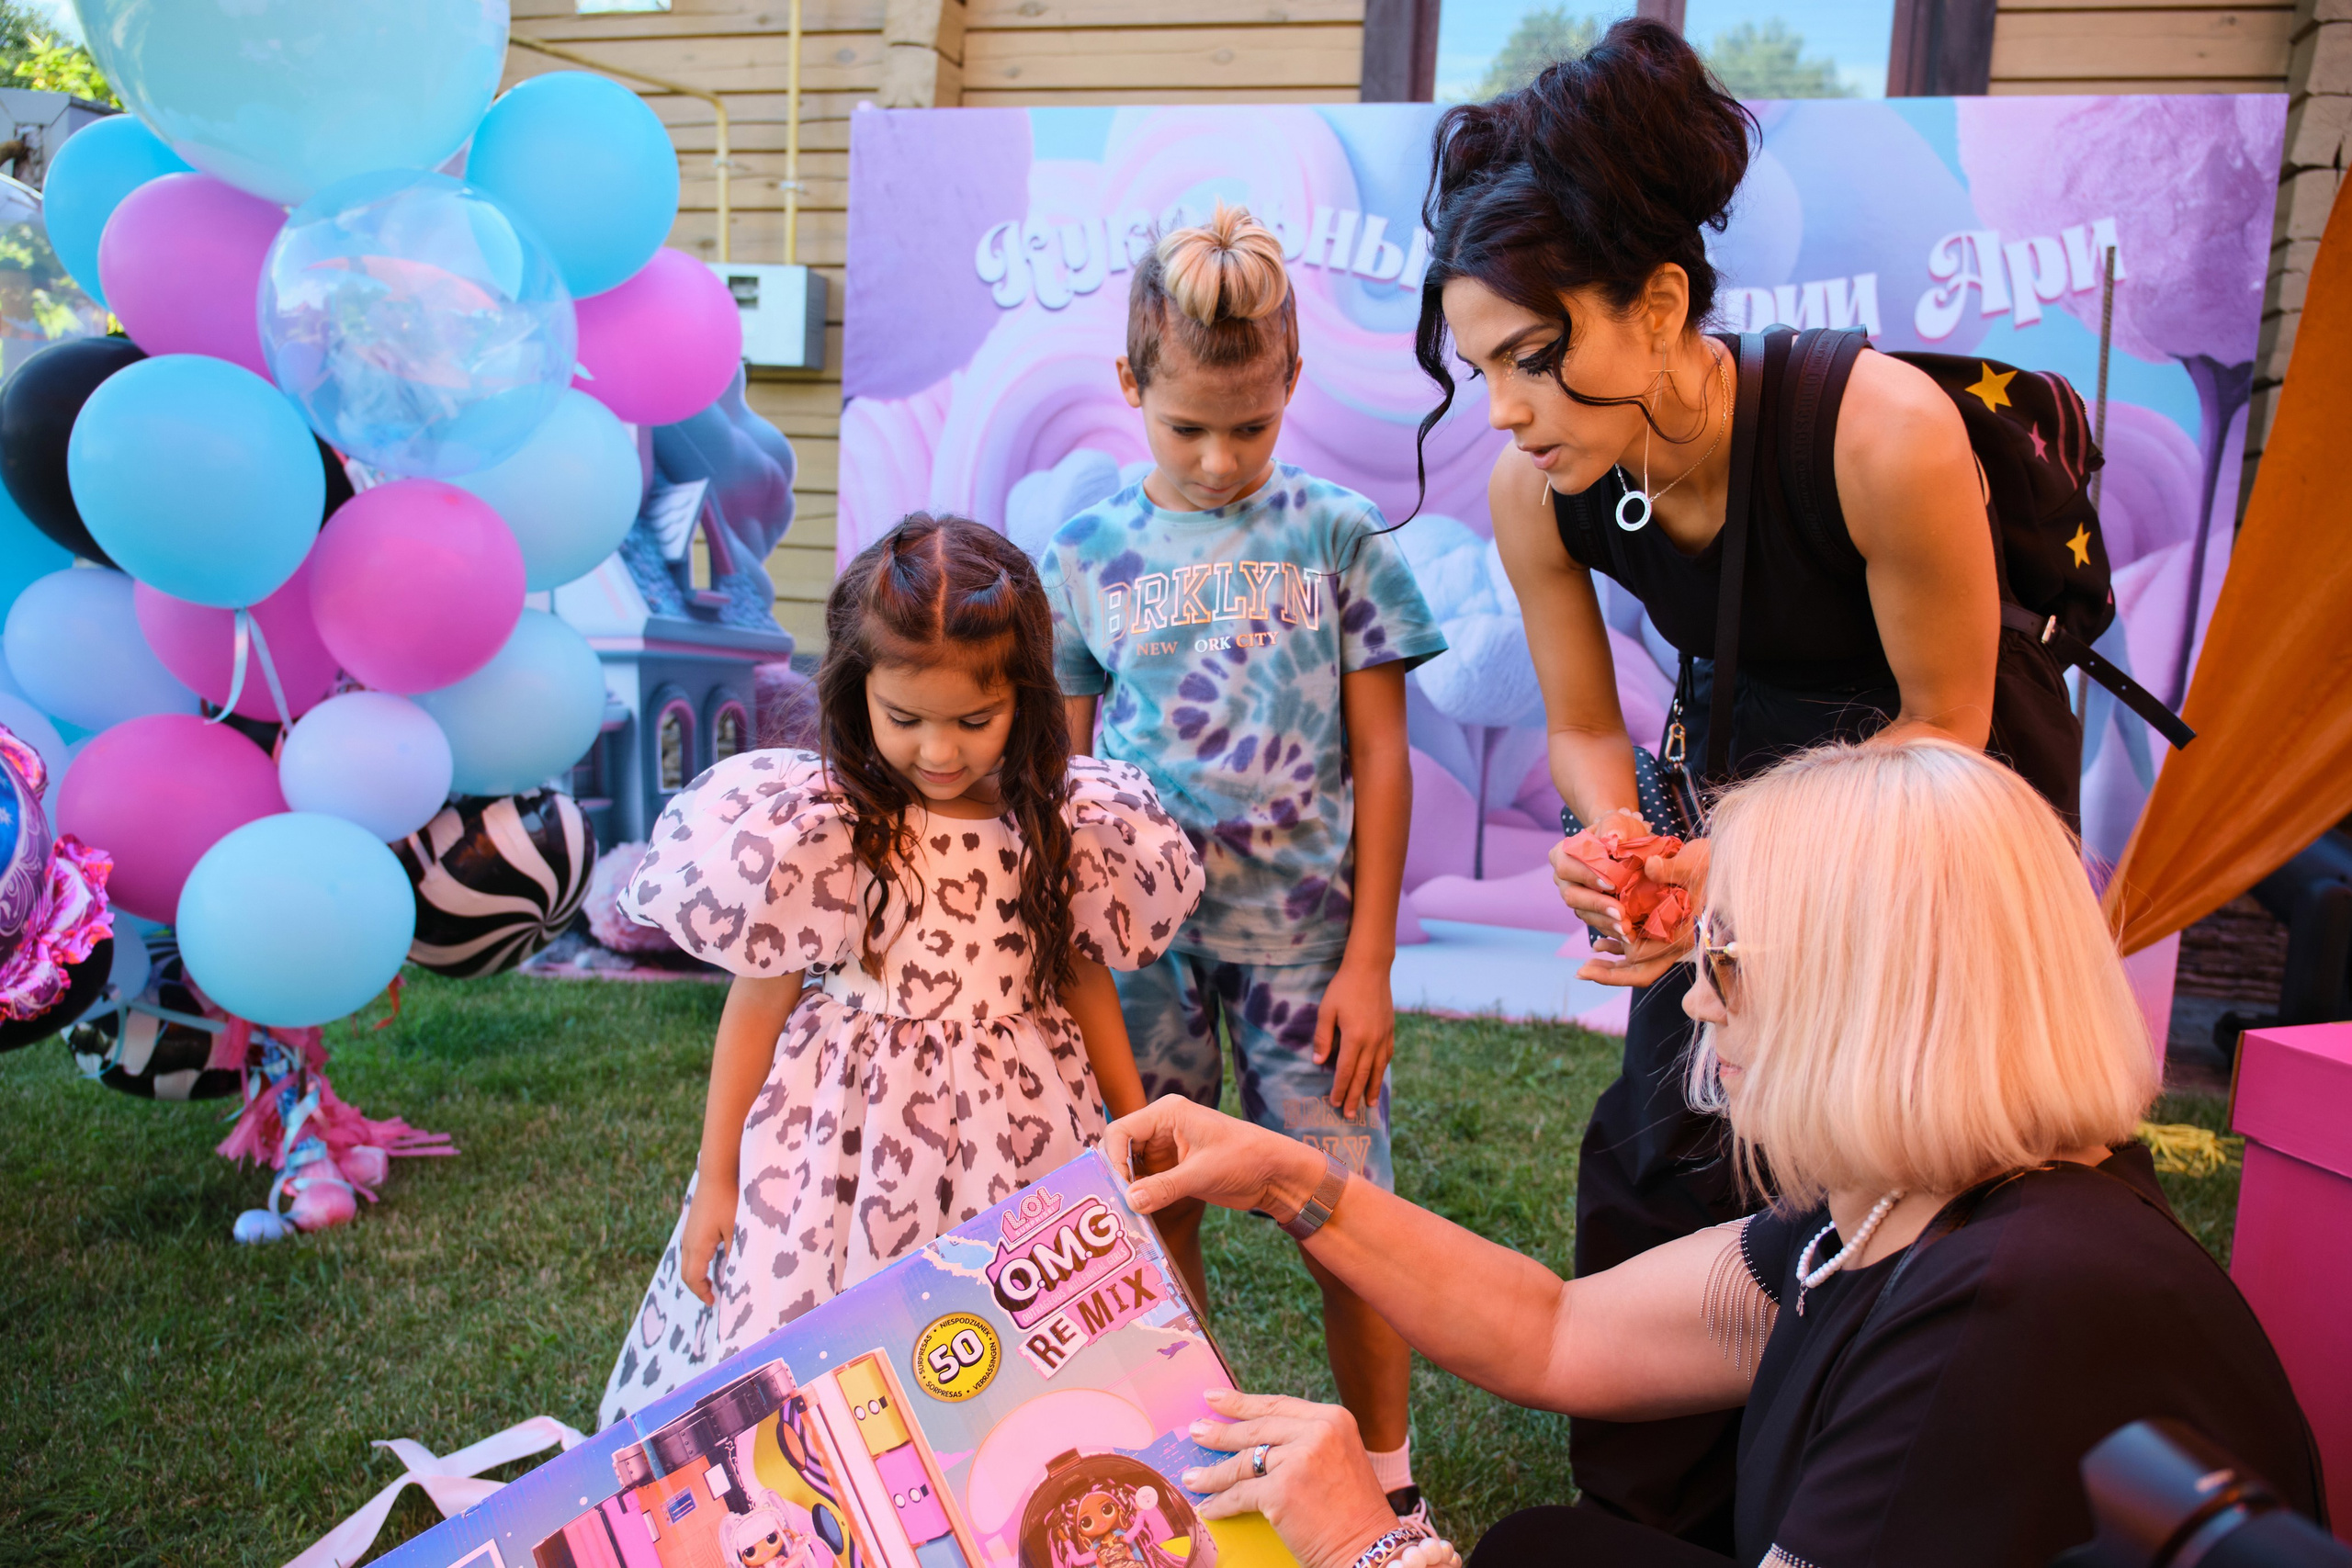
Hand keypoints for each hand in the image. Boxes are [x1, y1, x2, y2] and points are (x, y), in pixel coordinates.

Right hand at [679, 1169, 738, 1306]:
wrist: (717, 1172)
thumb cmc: (728, 1200)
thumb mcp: (735, 1230)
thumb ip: (734, 1253)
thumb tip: (734, 1274)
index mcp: (697, 1246)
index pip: (693, 1278)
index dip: (701, 1293)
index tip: (713, 1302)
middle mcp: (688, 1241)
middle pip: (687, 1273)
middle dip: (697, 1287)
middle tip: (712, 1296)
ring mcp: (688, 1232)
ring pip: (687, 1261)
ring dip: (697, 1275)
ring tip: (711, 1282)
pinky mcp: (692, 1224)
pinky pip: (690, 1250)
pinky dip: (697, 1262)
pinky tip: (711, 1259)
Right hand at [1108, 1097, 1324, 1220]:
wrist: (1275, 1174)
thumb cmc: (1246, 1159)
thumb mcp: (1203, 1174)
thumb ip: (1164, 1187)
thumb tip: (1129, 1201)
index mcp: (1167, 1113)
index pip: (1120, 1131)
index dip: (1113, 1159)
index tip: (1121, 1188)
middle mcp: (1161, 1127)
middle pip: (1121, 1148)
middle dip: (1117, 1175)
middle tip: (1115, 1204)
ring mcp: (1166, 1149)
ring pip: (1131, 1167)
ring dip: (1127, 1188)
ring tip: (1123, 1213)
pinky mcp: (1173, 1168)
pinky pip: (1146, 1180)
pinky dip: (1140, 1195)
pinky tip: (1138, 1213)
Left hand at [1180, 1388, 1396, 1567]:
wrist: (1371, 1550)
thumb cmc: (1353, 1512)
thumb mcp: (1337, 1459)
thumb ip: (1303, 1441)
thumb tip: (1253, 1438)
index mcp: (1332, 1418)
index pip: (1277, 1406)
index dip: (1242, 1402)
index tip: (1213, 1398)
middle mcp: (1318, 1432)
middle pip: (1256, 1429)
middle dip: (1220, 1432)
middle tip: (1196, 1431)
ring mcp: (1299, 1459)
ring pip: (1243, 1463)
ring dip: (1213, 1473)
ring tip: (1192, 1476)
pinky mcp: (1282, 1490)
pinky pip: (1241, 1494)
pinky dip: (1222, 1503)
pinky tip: (1209, 1507)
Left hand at [1313, 956, 1394, 1118]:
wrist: (1370, 969)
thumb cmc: (1343, 987)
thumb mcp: (1326, 1010)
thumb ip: (1323, 1037)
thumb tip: (1319, 1063)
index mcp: (1354, 1038)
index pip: (1346, 1071)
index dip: (1340, 1089)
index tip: (1335, 1103)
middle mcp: (1372, 1041)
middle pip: (1363, 1076)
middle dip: (1355, 1096)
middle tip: (1350, 1114)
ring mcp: (1384, 1036)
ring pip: (1378, 1069)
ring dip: (1373, 1088)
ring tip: (1370, 1105)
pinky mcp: (1390, 1030)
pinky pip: (1387, 1056)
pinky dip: (1382, 1070)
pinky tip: (1379, 1076)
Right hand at [1550, 807, 1648, 940]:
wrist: (1626, 846)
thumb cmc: (1620, 831)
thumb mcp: (1620, 822)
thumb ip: (1615, 826)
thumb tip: (1612, 838)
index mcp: (1563, 853)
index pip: (1567, 866)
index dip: (1586, 876)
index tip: (1611, 884)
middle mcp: (1563, 878)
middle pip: (1571, 895)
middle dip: (1597, 905)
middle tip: (1621, 913)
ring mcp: (1574, 896)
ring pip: (1583, 913)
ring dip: (1605, 922)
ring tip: (1627, 928)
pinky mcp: (1588, 911)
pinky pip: (1595, 924)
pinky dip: (1611, 930)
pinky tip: (1629, 935)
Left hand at [1577, 837, 1710, 989]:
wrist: (1718, 861)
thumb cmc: (1707, 862)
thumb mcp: (1691, 862)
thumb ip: (1671, 868)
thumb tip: (1650, 866)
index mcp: (1683, 933)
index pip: (1645, 959)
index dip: (1617, 967)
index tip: (1590, 965)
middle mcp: (1677, 942)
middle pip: (1641, 970)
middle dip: (1610, 974)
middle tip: (1581, 972)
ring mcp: (1670, 938)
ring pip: (1639, 963)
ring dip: (1613, 964)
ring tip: (1587, 964)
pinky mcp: (1664, 930)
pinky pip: (1640, 948)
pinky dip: (1620, 947)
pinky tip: (1600, 945)